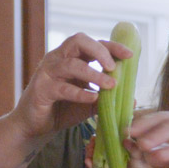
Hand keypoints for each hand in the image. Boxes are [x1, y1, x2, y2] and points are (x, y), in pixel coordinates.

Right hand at [8, 33, 132, 143]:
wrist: (36, 126)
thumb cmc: (63, 109)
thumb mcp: (89, 102)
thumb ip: (106, 98)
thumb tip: (132, 99)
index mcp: (72, 58)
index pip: (93, 44)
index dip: (112, 46)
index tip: (130, 55)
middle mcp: (58, 59)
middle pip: (78, 42)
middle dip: (99, 51)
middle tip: (114, 67)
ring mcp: (48, 72)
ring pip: (71, 64)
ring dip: (94, 74)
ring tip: (110, 85)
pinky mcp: (41, 89)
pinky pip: (62, 87)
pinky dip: (80, 92)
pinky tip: (93, 97)